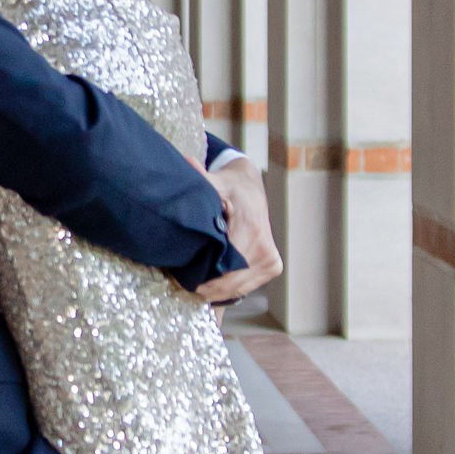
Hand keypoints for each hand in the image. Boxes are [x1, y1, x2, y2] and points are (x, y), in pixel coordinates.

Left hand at [195, 154, 281, 305]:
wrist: (252, 190)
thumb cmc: (230, 187)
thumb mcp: (215, 182)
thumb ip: (199, 180)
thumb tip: (185, 163)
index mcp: (251, 228)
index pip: (224, 266)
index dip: (202, 275)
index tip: (181, 277)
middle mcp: (265, 247)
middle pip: (229, 281)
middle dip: (204, 286)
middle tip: (181, 283)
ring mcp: (271, 260)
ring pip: (237, 288)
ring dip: (214, 291)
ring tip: (192, 284)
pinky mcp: (273, 267)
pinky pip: (244, 287)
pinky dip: (227, 288)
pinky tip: (210, 283)